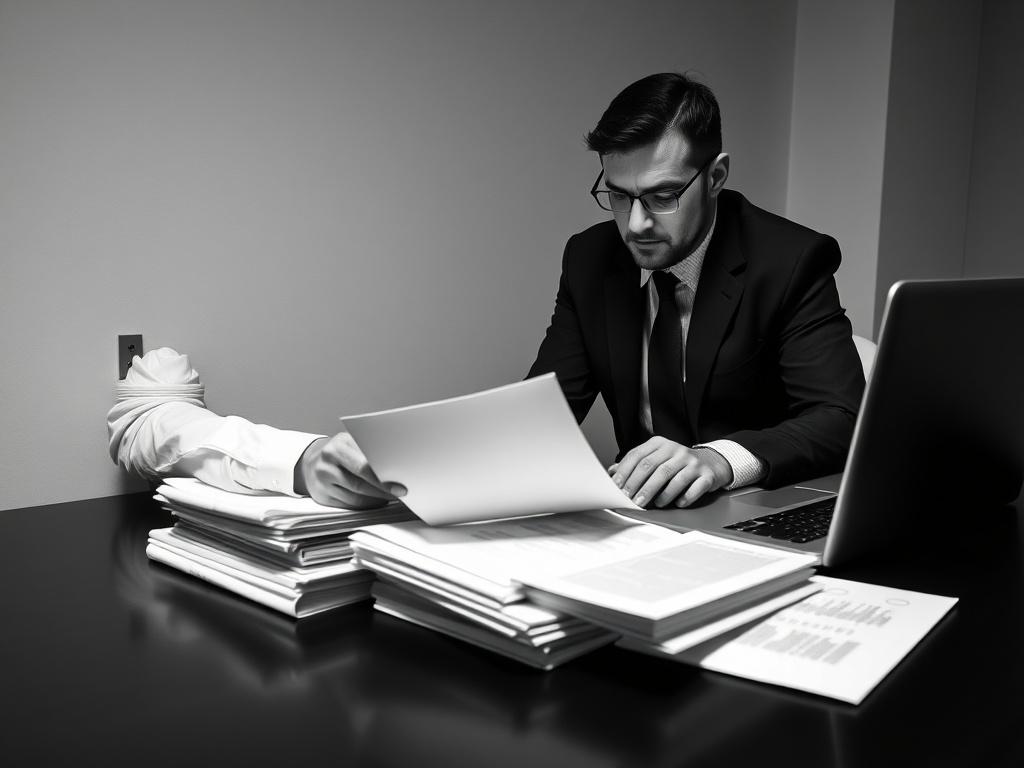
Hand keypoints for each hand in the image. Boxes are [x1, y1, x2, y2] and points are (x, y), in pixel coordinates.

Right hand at [293, 432, 405, 508]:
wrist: (311, 461)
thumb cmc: (338, 451)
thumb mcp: (350, 443)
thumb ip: (367, 452)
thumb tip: (395, 465)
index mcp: (336, 447)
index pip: (363, 466)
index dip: (382, 478)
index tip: (399, 485)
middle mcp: (326, 465)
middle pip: (359, 485)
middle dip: (382, 490)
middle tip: (399, 493)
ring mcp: (322, 483)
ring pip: (355, 498)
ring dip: (376, 499)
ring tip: (390, 496)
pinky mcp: (322, 497)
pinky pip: (349, 505)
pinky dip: (365, 504)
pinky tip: (375, 500)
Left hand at [609, 437, 732, 507]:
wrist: (711, 463)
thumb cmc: (678, 464)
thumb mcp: (657, 458)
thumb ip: (636, 465)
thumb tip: (612, 473)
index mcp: (660, 444)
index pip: (638, 456)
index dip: (625, 472)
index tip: (617, 487)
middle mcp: (676, 449)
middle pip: (652, 466)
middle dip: (639, 485)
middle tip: (631, 500)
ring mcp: (692, 461)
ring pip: (671, 477)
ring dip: (660, 494)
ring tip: (654, 505)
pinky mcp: (706, 475)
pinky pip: (693, 488)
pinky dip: (683, 498)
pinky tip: (677, 503)